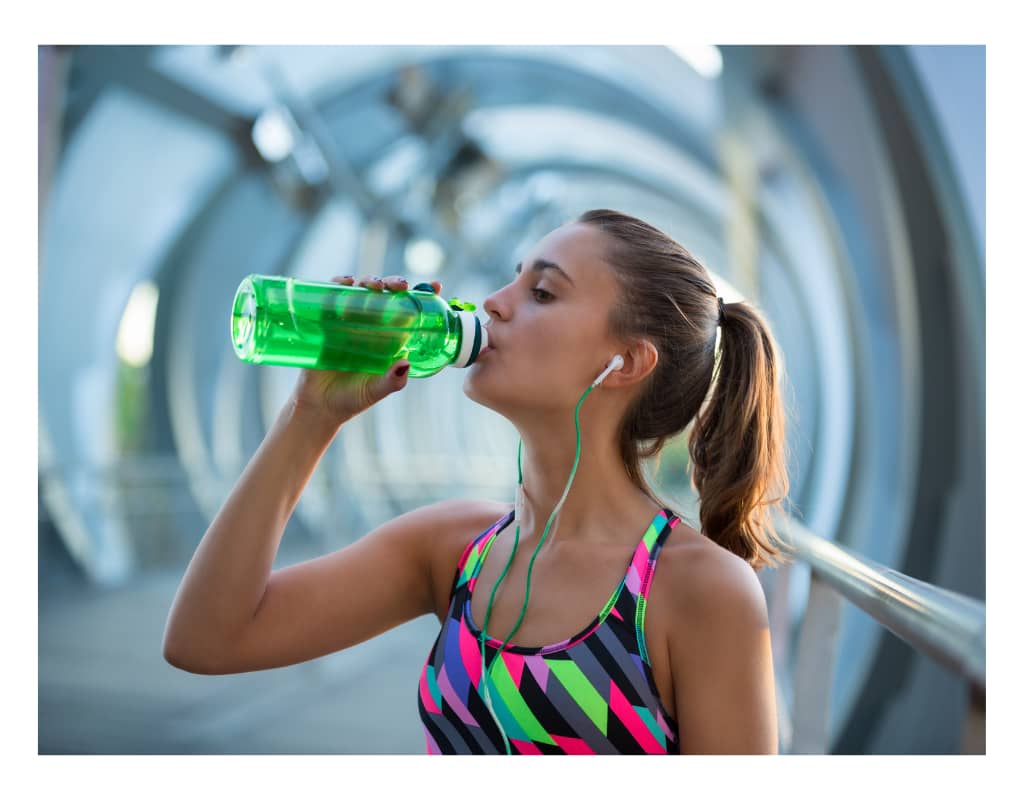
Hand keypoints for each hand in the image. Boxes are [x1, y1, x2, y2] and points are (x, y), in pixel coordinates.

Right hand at [290, 274, 441, 425]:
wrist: (319, 406)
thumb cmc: (352, 399)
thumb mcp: (376, 390)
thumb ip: (392, 380)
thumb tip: (406, 362)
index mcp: (389, 339)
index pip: (408, 312)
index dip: (422, 296)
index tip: (435, 286)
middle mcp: (371, 326)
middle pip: (386, 295)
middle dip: (395, 284)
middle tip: (402, 286)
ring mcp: (349, 322)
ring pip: (362, 291)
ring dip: (370, 281)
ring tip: (376, 286)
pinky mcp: (327, 321)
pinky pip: (332, 296)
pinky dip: (339, 284)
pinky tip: (346, 282)